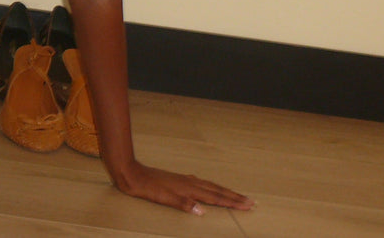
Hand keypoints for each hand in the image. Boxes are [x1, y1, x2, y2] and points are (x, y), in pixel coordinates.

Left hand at [111, 160, 253, 214]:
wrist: (132, 174)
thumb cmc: (147, 187)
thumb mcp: (164, 198)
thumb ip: (183, 204)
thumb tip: (202, 211)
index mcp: (189, 188)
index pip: (216, 197)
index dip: (232, 202)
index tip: (248, 205)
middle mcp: (190, 182)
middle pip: (217, 190)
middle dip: (234, 196)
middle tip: (251, 201)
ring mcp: (185, 179)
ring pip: (211, 186)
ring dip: (225, 191)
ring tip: (237, 195)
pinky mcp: (179, 179)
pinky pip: (202, 183)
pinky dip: (212, 187)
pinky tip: (209, 187)